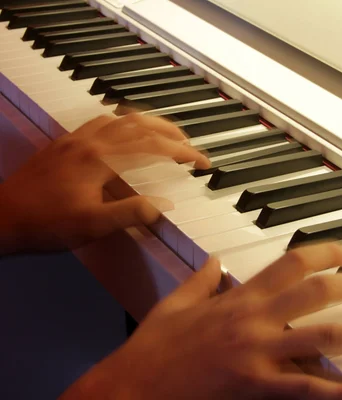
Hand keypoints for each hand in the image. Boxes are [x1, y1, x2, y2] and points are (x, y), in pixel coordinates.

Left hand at [0, 113, 208, 252]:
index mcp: (100, 159)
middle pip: (140, 124)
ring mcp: (76, 139)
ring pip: (121, 118)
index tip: (203, 162)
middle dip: (172, 132)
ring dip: (149, 123)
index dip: (183, 153)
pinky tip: (127, 135)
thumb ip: (131, 213)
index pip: (153, 148)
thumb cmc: (45, 223)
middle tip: (190, 146)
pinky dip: (125, 123)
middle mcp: (90, 141)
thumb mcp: (92, 225)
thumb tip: (163, 205)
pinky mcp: (65, 143)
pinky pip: (102, 122)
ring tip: (166, 136)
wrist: (1, 217)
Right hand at [61, 243, 341, 399]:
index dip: (327, 252)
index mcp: (239, 296)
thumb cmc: (152, 347)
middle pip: (319, 293)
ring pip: (324, 336)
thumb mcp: (176, 303)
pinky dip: (341, 390)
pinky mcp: (255, 385)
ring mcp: (257, 352)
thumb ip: (202, 278)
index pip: (292, 262)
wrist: (131, 387)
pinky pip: (306, 387)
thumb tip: (217, 261)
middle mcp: (254, 318)